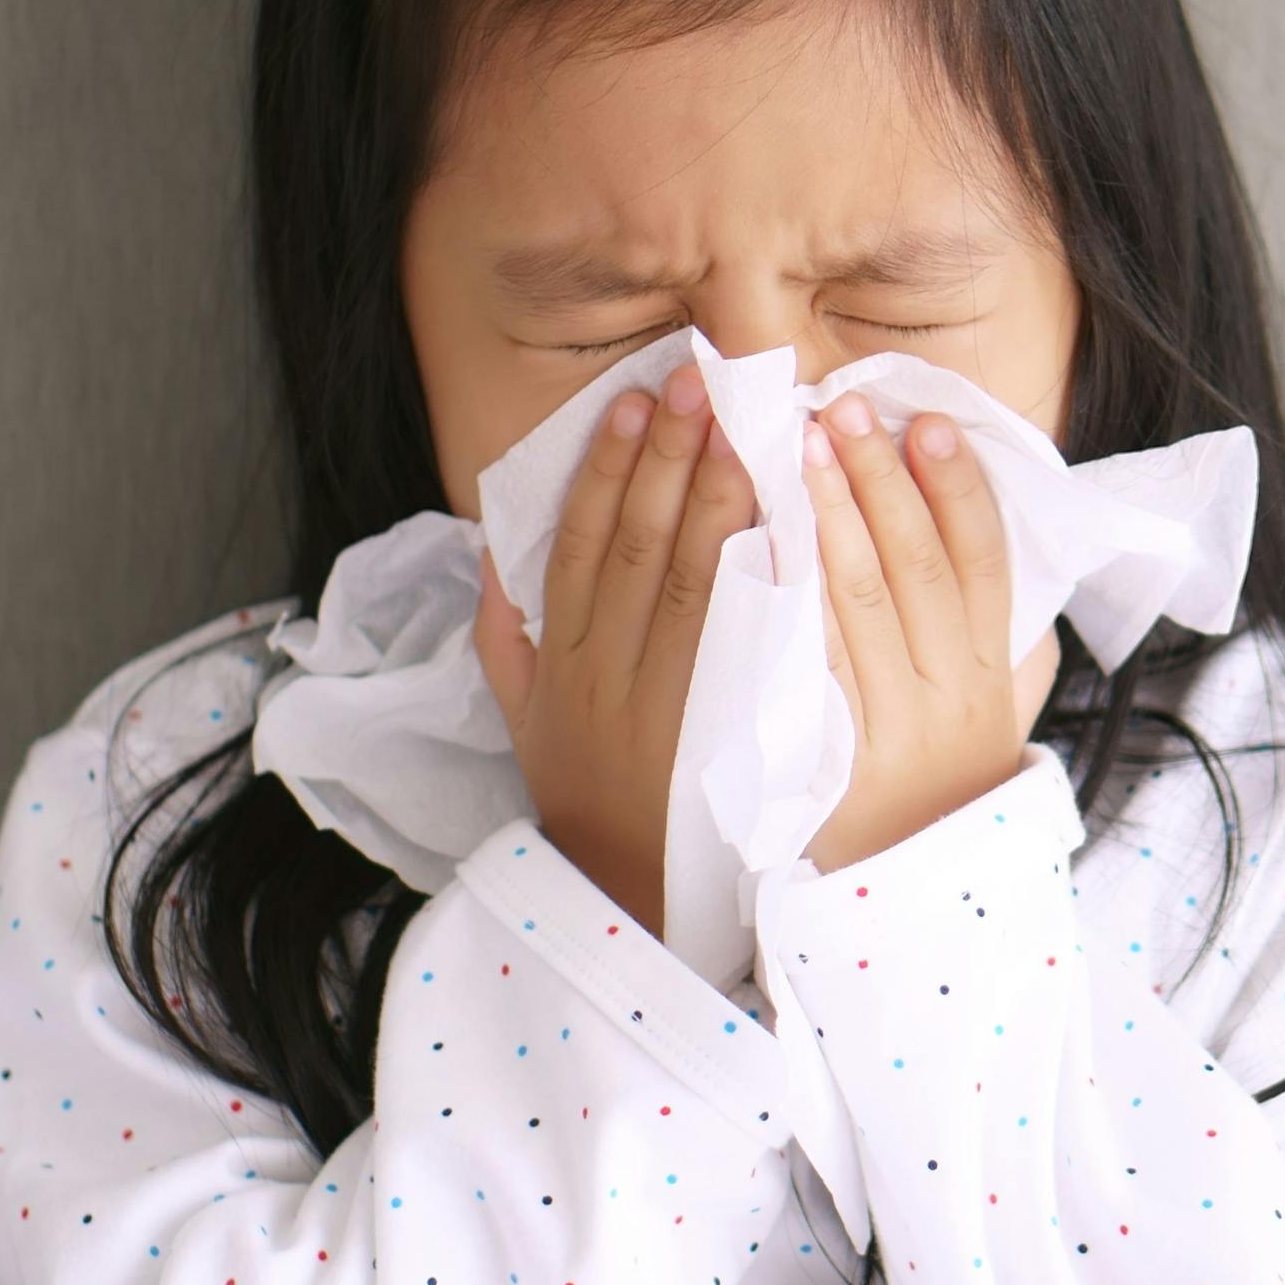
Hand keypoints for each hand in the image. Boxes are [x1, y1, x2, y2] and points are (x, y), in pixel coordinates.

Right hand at [471, 361, 759, 932]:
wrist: (633, 900)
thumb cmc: (582, 794)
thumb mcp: (519, 719)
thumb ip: (503, 633)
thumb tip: (492, 546)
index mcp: (560, 662)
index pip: (582, 545)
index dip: (609, 470)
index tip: (635, 404)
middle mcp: (609, 677)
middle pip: (642, 548)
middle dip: (673, 461)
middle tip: (704, 384)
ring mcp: (670, 706)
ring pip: (695, 586)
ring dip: (723, 501)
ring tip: (748, 430)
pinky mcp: (726, 738)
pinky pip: (747, 648)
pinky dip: (768, 583)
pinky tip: (792, 524)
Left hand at [797, 394, 1063, 870]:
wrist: (901, 912)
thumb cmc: (939, 791)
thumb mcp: (992, 714)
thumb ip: (997, 636)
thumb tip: (991, 535)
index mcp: (988, 676)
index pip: (983, 563)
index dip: (959, 488)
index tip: (929, 422)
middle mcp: (944, 700)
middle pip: (913, 569)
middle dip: (877, 479)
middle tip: (842, 407)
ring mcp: (881, 731)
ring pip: (853, 606)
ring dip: (823, 516)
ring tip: (795, 447)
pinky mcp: (820, 762)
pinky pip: (798, 665)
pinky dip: (777, 598)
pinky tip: (752, 540)